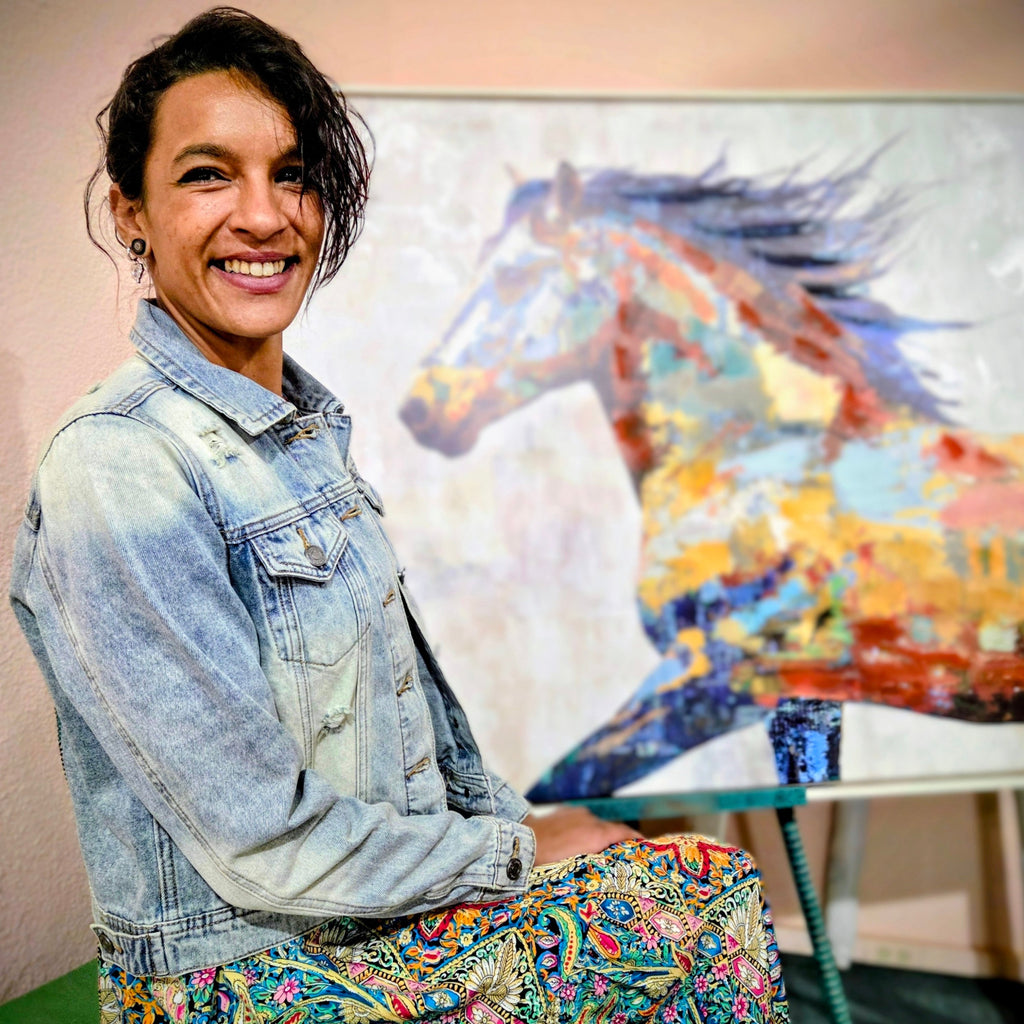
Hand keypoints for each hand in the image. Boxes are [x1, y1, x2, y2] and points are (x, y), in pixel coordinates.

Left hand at [524, 806, 642, 865]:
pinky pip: (580, 819)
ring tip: (592, 850)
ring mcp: (577, 813)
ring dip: (596, 835)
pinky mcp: (564, 810)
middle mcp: (590, 819)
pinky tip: (574, 841)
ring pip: (594, 824)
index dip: (636, 839)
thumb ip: (597, 862)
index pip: (625, 833)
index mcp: (597, 834)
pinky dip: (582, 828)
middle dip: (615, 841)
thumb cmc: (550, 861)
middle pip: (610, 829)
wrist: (524, 843)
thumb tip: (607, 866)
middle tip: (618, 855)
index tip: (645, 845)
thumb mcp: (579, 867)